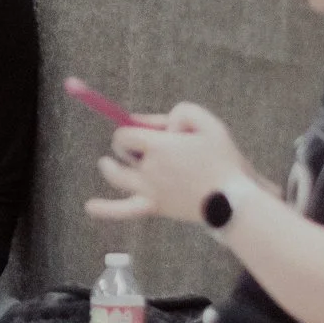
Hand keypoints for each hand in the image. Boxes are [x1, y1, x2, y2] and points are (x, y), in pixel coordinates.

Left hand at [87, 103, 249, 224]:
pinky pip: (124, 210)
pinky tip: (89, 207)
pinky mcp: (154, 207)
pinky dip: (106, 209)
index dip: (134, 128)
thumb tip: (157, 123)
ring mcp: (148, 190)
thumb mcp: (208, 124)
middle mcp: (147, 168)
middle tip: (146, 147)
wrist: (234, 200)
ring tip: (107, 164)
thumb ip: (182, 112)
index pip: (126, 133)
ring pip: (117, 176)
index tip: (149, 130)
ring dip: (111, 168)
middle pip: (122, 151)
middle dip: (130, 145)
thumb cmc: (223, 160)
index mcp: (158, 146)